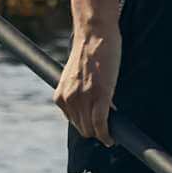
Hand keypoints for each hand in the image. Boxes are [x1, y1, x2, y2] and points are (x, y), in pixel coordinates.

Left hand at [54, 20, 119, 137]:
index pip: (73, 121)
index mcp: (60, 95)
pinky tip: (112, 138)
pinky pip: (101, 125)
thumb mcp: (76, 76)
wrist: (94, 33)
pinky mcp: (99, 96)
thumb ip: (78, 92)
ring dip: (102, 134)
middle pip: (82, 129)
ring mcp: (83, 99)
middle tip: (107, 128)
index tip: (96, 126)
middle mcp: (68, 99)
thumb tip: (91, 108)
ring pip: (91, 130)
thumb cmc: (89, 51)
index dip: (87, 124)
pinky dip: (107, 135)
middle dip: (95, 130)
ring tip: (110, 134)